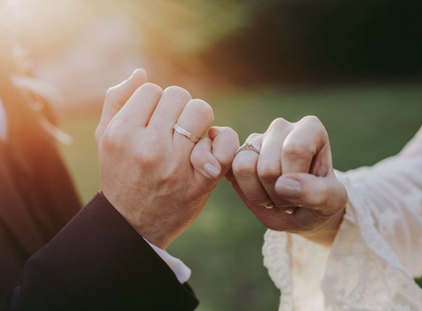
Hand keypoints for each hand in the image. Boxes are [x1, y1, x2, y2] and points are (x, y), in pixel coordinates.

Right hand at [95, 69, 238, 248]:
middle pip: (179, 95)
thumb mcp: (105, 139)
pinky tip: (208, 150)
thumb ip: (116, 102)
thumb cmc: (120, 176)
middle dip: (178, 109)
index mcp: (121, 134)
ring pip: (201, 110)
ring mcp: (176, 165)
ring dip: (198, 120)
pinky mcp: (201, 181)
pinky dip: (221, 140)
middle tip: (174, 129)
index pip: (151, 89)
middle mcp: (148, 148)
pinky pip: (223, 139)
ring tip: (189, 137)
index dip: (155, 102)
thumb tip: (141, 72)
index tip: (154, 121)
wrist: (133, 226)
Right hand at [228, 116, 346, 245]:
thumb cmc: (320, 202)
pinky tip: (261, 193)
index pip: (294, 150)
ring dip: (260, 194)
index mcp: (310, 129)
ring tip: (276, 196)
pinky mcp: (237, 154)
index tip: (307, 190)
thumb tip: (284, 185)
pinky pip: (229, 171)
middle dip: (278, 193)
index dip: (296, 181)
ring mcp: (256, 140)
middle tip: (291, 198)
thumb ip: (318, 193)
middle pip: (268, 166)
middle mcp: (281, 127)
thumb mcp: (332, 202)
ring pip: (244, 166)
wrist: (303, 213)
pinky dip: (245, 192)